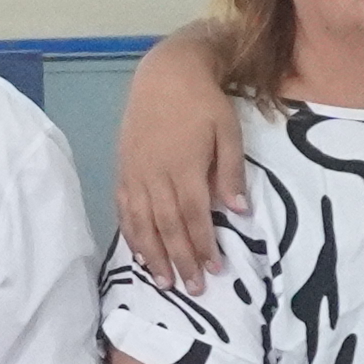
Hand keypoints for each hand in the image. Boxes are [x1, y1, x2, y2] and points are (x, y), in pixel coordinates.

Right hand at [110, 34, 245, 291]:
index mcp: (185, 168)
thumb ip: (231, 172)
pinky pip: (124, 209)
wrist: (165, 74)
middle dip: (180, 260)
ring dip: (153, 255)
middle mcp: (156, 176)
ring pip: (142, 224)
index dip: (203, 246)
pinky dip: (131, 233)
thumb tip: (239, 211)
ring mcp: (136, 174)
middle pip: (167, 227)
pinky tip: (139, 252)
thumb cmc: (203, 102)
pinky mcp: (124, 170)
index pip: (194, 217)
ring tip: (164, 281)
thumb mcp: (228, 131)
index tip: (214, 269)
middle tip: (192, 289)